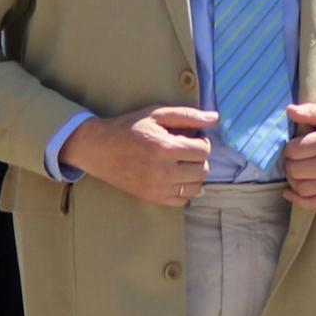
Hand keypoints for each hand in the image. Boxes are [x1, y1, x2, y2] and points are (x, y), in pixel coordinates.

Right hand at [68, 105, 217, 207]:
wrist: (100, 149)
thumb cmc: (129, 128)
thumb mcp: (157, 114)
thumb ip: (188, 115)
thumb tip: (215, 118)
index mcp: (165, 148)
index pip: (203, 150)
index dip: (201, 141)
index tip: (192, 137)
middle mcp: (163, 171)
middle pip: (202, 169)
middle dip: (198, 157)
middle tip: (186, 149)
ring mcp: (158, 188)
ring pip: (196, 187)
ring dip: (194, 174)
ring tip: (182, 163)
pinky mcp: (152, 198)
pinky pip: (182, 200)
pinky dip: (184, 190)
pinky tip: (175, 177)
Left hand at [279, 102, 315, 207]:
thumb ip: (310, 111)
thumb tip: (289, 111)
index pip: (295, 150)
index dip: (288, 148)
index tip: (293, 147)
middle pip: (296, 170)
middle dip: (288, 164)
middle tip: (292, 159)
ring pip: (302, 188)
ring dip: (291, 180)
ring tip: (294, 172)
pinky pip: (314, 204)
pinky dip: (298, 200)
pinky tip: (290, 193)